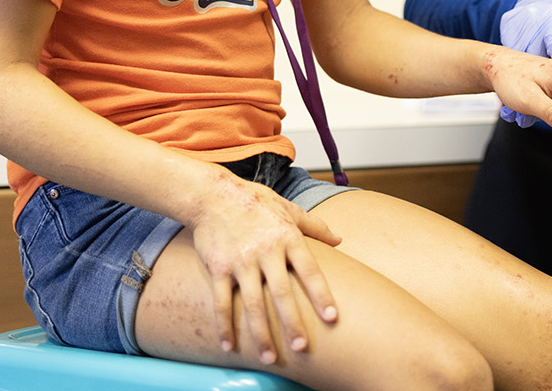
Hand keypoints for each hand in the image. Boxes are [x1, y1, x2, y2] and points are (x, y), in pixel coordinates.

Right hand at [186, 168, 342, 364]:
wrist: (212, 194)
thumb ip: (315, 226)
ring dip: (261, 333)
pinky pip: (222, 301)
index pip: (309, 270)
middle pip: (282, 293)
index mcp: (287, 237)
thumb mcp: (288, 208)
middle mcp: (266, 251)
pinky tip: (229, 346)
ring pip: (253, 303)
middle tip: (302, 348)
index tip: (331, 317)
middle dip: (292, 323)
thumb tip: (340, 239)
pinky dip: (224, 325)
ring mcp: (241, 261)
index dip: (320, 294)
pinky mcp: (218, 268)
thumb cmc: (254, 201)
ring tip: (270, 357)